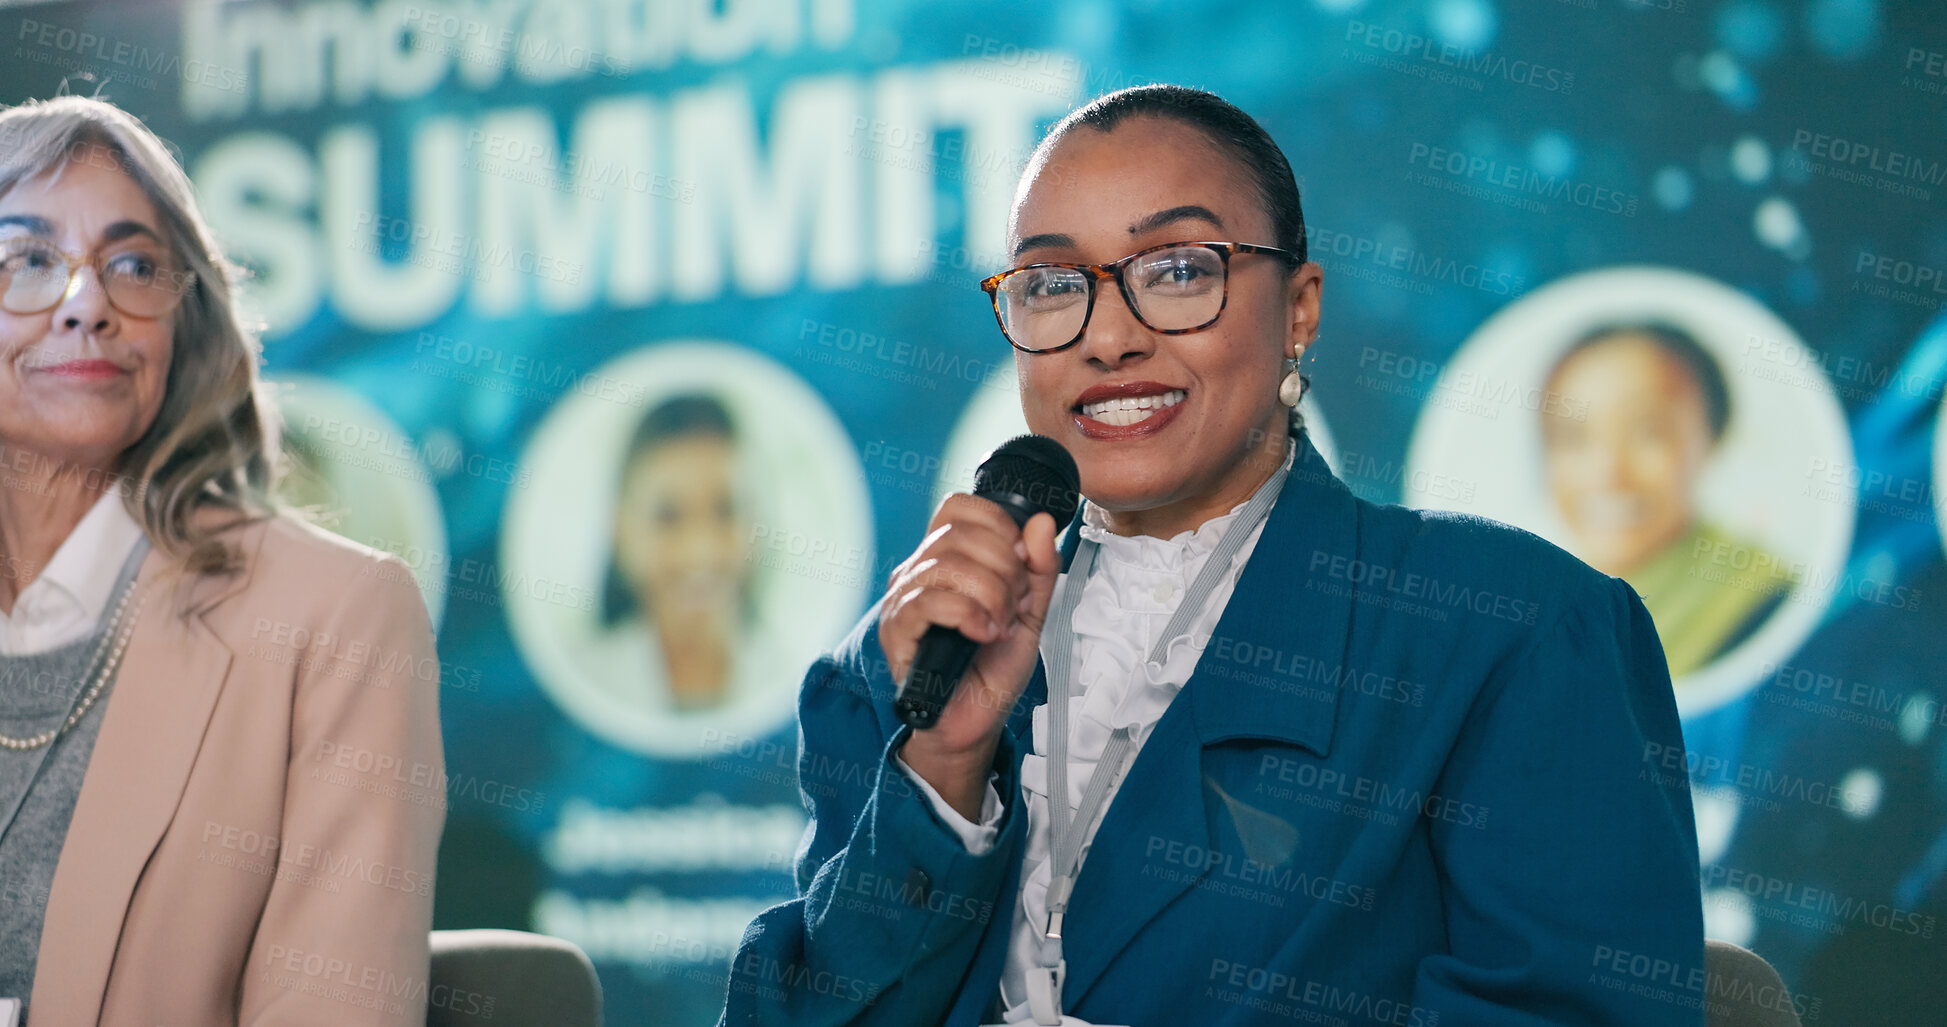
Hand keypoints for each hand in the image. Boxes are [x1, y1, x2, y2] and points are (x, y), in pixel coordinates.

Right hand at [877, 496, 1060, 818]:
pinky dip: (969, 615)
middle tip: (1016, 604)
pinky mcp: (896, 630)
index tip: (1021, 562)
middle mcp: (918, 571)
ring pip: (947, 565)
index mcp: (945, 558)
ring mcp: (903, 599)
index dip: (998, 524)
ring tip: (1001, 624)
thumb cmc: (991, 669)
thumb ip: (1040, 568)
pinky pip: (930, 601)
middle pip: (958, 533)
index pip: (958, 506)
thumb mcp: (1030, 612)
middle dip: (1004, 568)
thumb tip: (1041, 522)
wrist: (975, 720)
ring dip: (991, 595)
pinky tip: (983, 635)